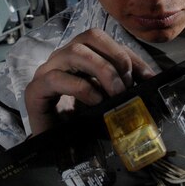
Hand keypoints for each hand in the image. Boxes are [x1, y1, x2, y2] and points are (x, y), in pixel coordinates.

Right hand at [24, 29, 155, 135]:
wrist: (54, 149)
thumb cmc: (80, 123)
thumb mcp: (108, 101)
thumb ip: (123, 87)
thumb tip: (150, 80)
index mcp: (80, 57)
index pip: (107, 42)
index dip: (130, 56)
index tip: (148, 78)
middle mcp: (62, 58)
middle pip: (90, 36)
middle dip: (116, 57)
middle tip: (128, 85)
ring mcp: (46, 72)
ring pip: (74, 52)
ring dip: (102, 70)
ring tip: (115, 94)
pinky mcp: (35, 91)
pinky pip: (57, 78)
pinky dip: (82, 88)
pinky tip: (95, 102)